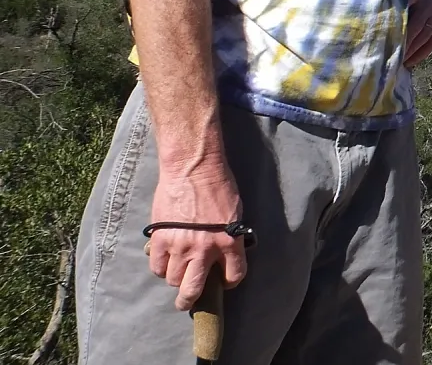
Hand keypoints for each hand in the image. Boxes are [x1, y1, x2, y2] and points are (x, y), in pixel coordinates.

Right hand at [148, 165, 246, 310]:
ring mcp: (181, 246)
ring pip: (173, 279)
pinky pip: (157, 266)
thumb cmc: (218, 184)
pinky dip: (161, 266)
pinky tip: (165, 259)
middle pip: (194, 289)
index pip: (235, 274)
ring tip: (177, 270)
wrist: (193, 168)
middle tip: (187, 301)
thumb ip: (229, 235)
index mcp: (230, 241)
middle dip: (189, 300)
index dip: (230, 281)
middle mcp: (205, 250)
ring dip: (175, 277)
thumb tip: (222, 252)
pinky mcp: (162, 239)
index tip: (225, 281)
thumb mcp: (234, 212)